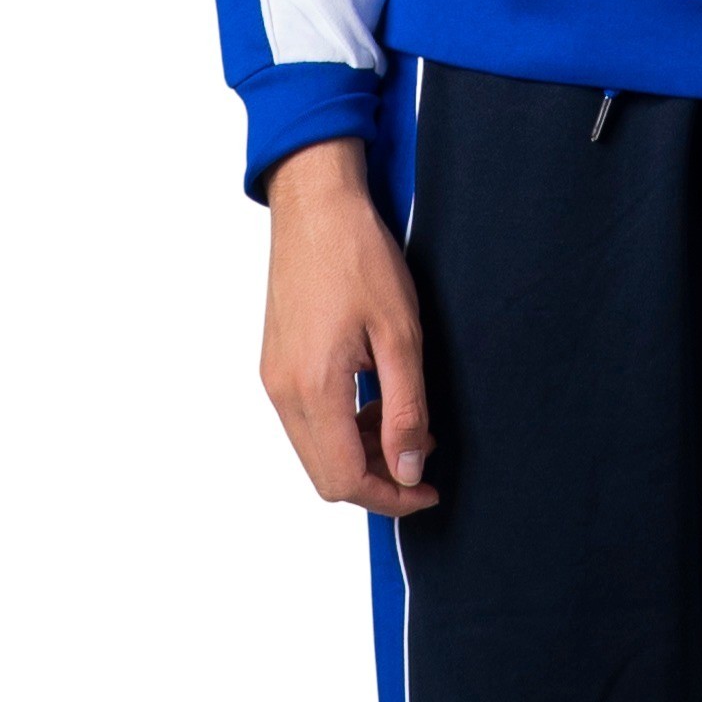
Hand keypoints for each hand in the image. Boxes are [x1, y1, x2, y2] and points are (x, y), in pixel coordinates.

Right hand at [260, 137, 437, 517]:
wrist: (316, 205)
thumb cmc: (359, 256)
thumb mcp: (400, 333)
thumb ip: (405, 408)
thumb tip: (407, 469)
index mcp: (313, 388)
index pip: (345, 479)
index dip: (390, 495)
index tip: (427, 487)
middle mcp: (283, 392)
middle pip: (325, 474)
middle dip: (377, 477)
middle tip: (422, 450)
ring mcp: (274, 378)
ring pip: (315, 448)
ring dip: (360, 450)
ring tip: (404, 419)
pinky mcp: (275, 363)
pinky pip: (307, 419)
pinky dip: (342, 423)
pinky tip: (374, 395)